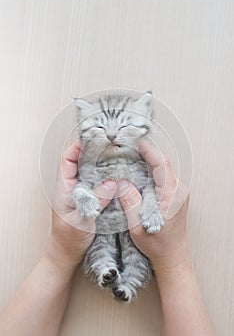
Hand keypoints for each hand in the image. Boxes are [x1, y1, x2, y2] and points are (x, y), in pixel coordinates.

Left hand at [45, 141, 116, 272]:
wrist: (66, 254)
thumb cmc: (68, 239)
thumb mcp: (83, 221)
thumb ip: (95, 201)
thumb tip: (112, 183)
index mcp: (64, 188)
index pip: (67, 160)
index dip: (78, 147)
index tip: (93, 140)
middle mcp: (71, 187)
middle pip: (80, 162)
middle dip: (93, 152)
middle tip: (110, 145)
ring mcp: (80, 192)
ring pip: (89, 172)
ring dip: (100, 163)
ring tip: (116, 156)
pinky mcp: (88, 199)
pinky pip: (96, 183)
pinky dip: (105, 177)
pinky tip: (117, 175)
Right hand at [117, 138, 189, 271]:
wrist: (172, 258)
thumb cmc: (158, 245)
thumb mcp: (138, 225)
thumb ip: (130, 201)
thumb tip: (122, 181)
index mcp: (171, 195)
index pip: (161, 165)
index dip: (149, 150)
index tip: (137, 141)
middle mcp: (178, 191)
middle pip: (163, 164)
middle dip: (148, 152)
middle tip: (130, 146)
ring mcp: (178, 194)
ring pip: (163, 170)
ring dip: (149, 161)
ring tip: (132, 155)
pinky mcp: (174, 197)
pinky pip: (163, 177)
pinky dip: (151, 170)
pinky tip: (138, 171)